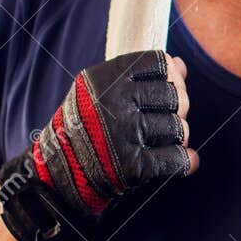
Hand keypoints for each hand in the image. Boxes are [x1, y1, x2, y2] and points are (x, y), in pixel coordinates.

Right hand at [0, 50, 196, 240]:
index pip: (159, 63)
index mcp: (105, 79)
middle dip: (177, 109)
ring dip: (178, 138)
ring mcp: (123, 135)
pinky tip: (185, 162)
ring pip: (179, 128)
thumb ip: (141, 77)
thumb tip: (180, 64)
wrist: (54, 177)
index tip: (161, 92)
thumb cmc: (84, 129)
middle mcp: (113, 103)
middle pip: (175, 95)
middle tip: (165, 120)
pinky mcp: (132, 167)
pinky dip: (185, 162)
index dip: (169, 77)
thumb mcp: (100, 93)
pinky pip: (177, 159)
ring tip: (164, 142)